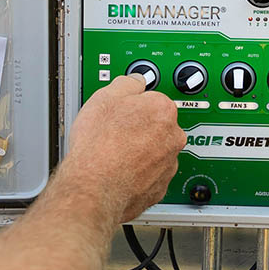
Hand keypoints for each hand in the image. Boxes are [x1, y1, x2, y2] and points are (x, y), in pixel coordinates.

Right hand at [62, 75, 184, 222]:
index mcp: (162, 110)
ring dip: (141, 151)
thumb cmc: (99, 145)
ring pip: (156, 152)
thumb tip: (134, 81)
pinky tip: (120, 172)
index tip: (124, 111)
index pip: (154, 99)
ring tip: (115, 154)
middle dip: (141, 128)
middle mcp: (173, 137)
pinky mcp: (160, 188)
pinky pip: (151, 175)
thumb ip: (126, 84)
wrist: (95, 187)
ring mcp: (169, 164)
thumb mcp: (104, 98)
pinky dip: (139, 173)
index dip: (134, 105)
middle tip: (117, 133)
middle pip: (158, 126)